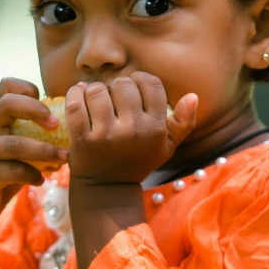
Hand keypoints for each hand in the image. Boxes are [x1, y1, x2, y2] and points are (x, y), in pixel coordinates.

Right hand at [0, 77, 67, 230]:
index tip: (49, 105)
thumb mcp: (14, 150)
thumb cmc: (0, 174)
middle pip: (7, 104)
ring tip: (64, 158)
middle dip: (36, 110)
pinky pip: (12, 171)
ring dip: (44, 150)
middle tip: (57, 124)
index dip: (28, 88)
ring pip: (14, 143)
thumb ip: (32, 136)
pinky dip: (32, 175)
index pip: (7, 86)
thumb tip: (72, 130)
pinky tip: (41, 180)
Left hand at [65, 71, 197, 183]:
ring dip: (94, 89)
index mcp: (155, 128)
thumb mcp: (167, 146)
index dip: (141, 80)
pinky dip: (75, 94)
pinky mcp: (82, 139)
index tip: (134, 87)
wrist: (107, 189)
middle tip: (114, 96)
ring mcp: (106, 135)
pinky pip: (75, 104)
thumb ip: (183, 122)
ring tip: (97, 97)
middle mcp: (133, 130)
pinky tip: (79, 95)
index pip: (151, 84)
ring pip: (97, 91)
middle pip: (122, 84)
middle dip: (116, 86)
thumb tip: (193, 96)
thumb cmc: (138, 161)